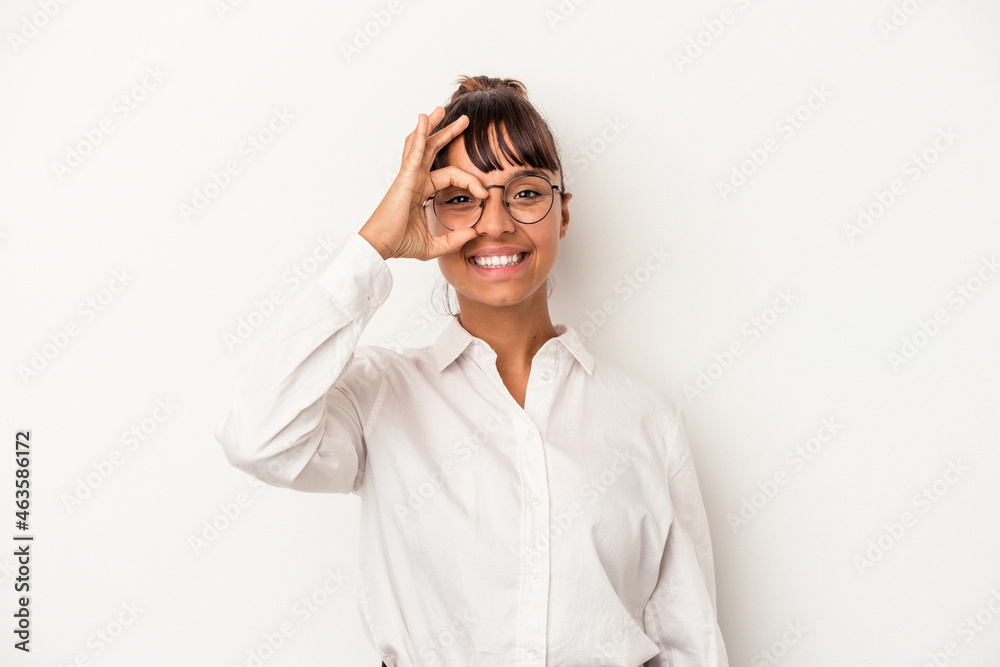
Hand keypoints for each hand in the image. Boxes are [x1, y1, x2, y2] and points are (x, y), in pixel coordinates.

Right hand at [359, 106, 487, 260]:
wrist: (382, 247)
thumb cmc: (400, 244)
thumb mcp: (435, 245)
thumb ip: (455, 239)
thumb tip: (474, 233)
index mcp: (422, 191)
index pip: (451, 176)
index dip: (470, 182)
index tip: (484, 194)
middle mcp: (416, 179)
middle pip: (435, 150)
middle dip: (449, 133)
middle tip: (463, 121)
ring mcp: (409, 176)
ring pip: (424, 144)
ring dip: (433, 126)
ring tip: (441, 109)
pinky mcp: (405, 177)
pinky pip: (415, 151)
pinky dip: (421, 134)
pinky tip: (424, 119)